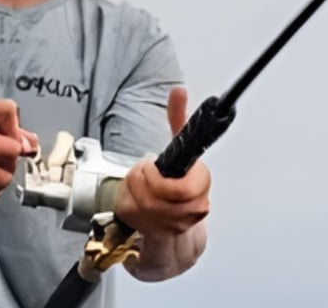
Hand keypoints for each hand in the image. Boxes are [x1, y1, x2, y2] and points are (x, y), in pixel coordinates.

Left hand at [115, 88, 210, 235]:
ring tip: (138, 186)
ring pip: (142, 204)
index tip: (150, 166)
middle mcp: (193, 209)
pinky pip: (133, 217)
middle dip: (141, 179)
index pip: (185, 186)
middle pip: (155, 193)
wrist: (174, 230)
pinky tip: (134, 202)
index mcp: (200, 184)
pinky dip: (127, 206)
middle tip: (142, 174)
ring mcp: (176, 226)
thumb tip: (179, 91)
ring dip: (132, 192)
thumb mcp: (178, 149)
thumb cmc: (176, 187)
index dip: (158, 176)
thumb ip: (178, 119)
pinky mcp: (158, 237)